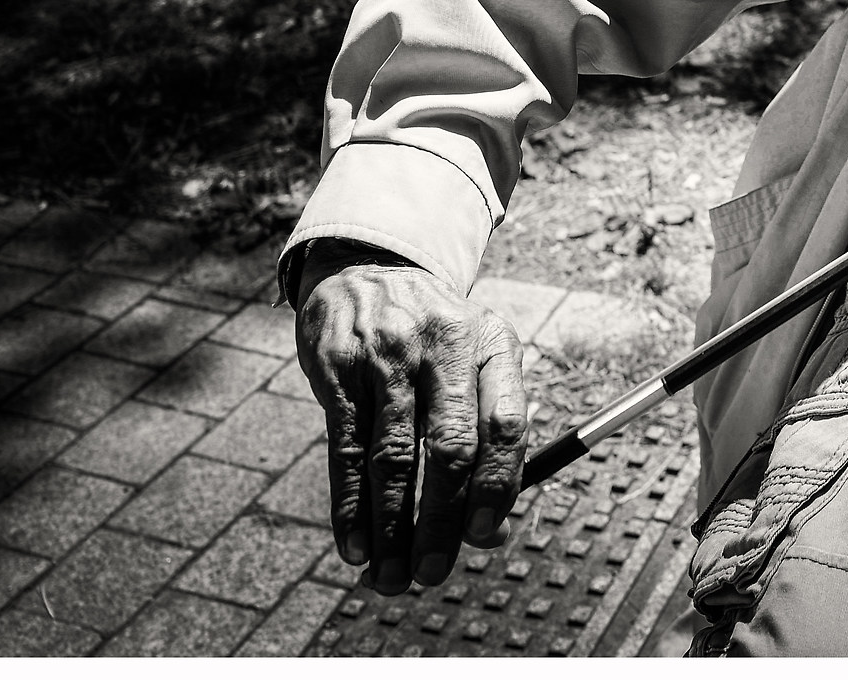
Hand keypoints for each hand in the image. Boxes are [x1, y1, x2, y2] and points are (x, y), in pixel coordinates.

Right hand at [294, 246, 527, 593]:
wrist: (370, 269)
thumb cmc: (435, 338)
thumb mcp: (476, 362)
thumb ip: (490, 438)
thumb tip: (490, 534)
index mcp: (492, 343)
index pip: (508, 424)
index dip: (498, 486)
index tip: (484, 537)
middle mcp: (444, 345)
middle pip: (451, 448)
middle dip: (441, 521)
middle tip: (433, 573)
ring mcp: (388, 356)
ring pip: (394, 459)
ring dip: (392, 529)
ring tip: (390, 577)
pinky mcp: (339, 371)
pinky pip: (348, 453)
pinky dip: (351, 507)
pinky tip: (355, 547)